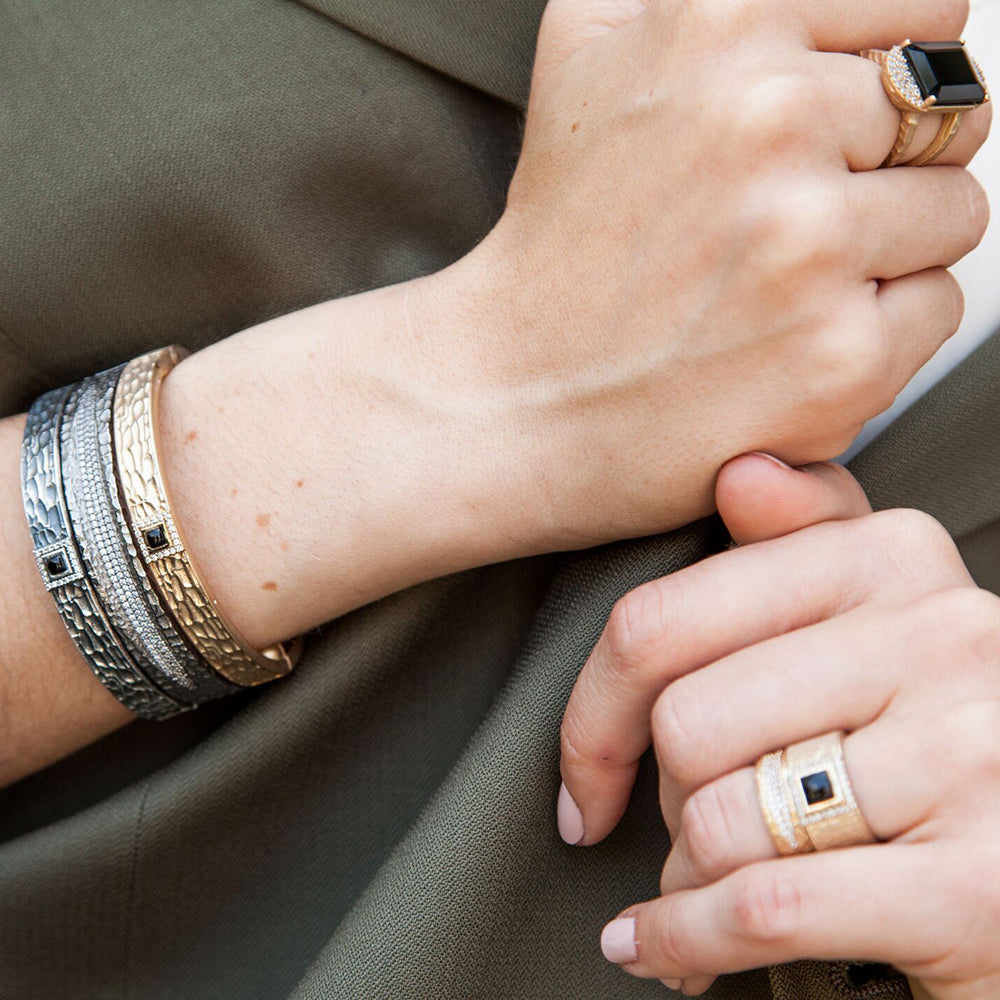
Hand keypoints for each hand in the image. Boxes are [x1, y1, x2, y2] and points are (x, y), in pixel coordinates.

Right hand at [440, 0, 990, 549]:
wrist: (518, 390)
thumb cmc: (561, 236)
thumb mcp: (588, 48)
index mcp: (720, 23)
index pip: (923, 9)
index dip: (881, 78)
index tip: (836, 127)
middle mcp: (770, 121)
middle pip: (950, 113)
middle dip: (884, 165)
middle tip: (786, 219)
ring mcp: (809, 244)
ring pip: (953, 212)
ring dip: (887, 249)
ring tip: (781, 283)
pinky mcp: (839, 358)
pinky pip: (935, 307)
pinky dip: (881, 326)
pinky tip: (789, 338)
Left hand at [556, 453, 999, 996]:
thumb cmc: (930, 736)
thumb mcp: (877, 618)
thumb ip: (808, 539)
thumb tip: (740, 469)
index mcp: (895, 557)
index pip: (661, 622)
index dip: (595, 713)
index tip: (588, 771)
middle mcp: (946, 637)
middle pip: (686, 723)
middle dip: (665, 801)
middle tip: (693, 830)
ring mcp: (972, 758)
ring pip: (718, 816)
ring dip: (685, 877)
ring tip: (709, 884)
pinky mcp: (979, 891)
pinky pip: (761, 909)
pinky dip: (688, 944)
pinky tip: (665, 956)